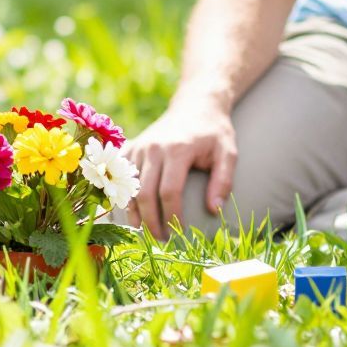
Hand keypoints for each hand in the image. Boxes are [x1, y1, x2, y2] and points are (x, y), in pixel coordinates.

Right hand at [125, 93, 237, 239]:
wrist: (196, 105)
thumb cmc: (214, 132)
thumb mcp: (228, 152)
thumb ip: (224, 180)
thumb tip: (215, 210)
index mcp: (178, 149)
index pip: (169, 191)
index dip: (171, 216)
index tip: (179, 233)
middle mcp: (153, 147)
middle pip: (144, 193)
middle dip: (150, 221)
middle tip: (160, 240)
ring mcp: (139, 146)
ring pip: (127, 187)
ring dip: (133, 213)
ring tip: (144, 232)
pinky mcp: (131, 146)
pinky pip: (118, 175)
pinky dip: (120, 194)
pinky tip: (129, 212)